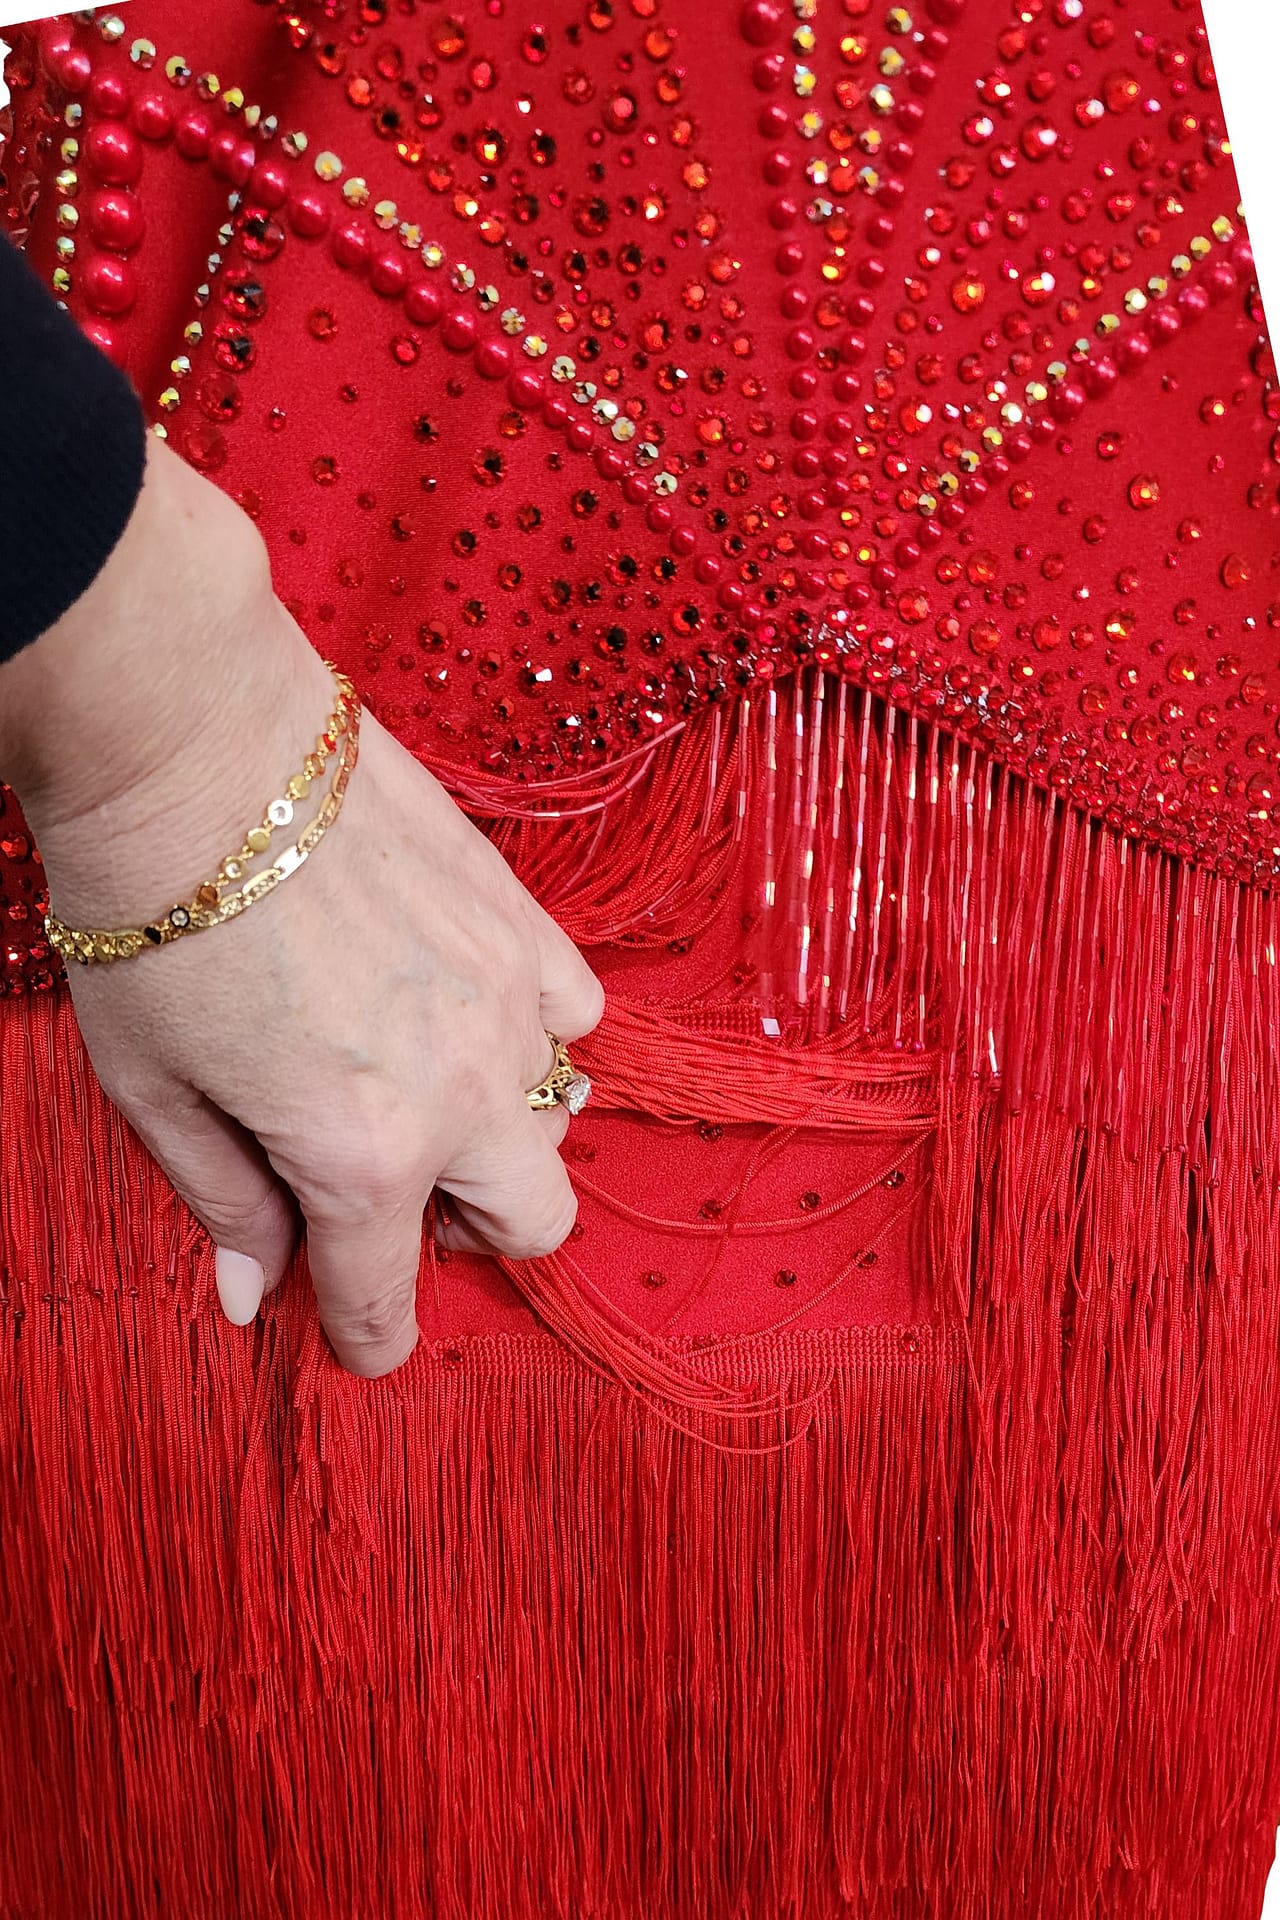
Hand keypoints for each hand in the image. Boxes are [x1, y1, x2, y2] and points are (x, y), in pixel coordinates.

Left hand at [0, 436, 605, 1376]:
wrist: (201, 748)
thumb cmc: (154, 920)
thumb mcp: (154, 1089)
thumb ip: (222, 1201)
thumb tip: (252, 1295)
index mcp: (361, 1155)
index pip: (388, 1294)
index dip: (371, 1336)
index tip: (360, 1338)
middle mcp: (461, 1092)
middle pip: (532, 1222)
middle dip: (469, 1236)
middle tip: (393, 1196)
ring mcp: (510, 1002)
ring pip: (565, 1118)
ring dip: (506, 1132)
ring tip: (429, 1088)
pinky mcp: (526, 921)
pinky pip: (579, 1015)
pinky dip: (541, 1035)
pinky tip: (473, 1007)